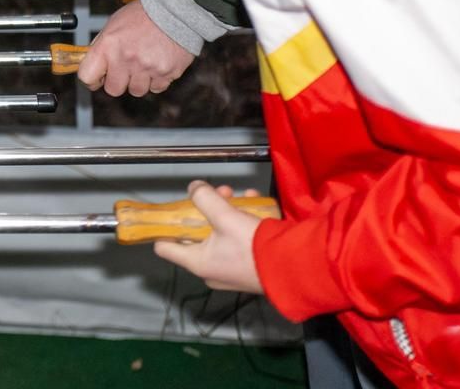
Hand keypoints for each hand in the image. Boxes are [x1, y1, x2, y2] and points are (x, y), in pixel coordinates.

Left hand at [79, 0, 195, 96]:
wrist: (174, 10)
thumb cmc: (144, 14)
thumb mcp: (114, 24)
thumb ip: (102, 45)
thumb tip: (93, 61)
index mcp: (108, 45)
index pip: (87, 76)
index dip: (92, 79)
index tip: (98, 78)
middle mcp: (126, 58)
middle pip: (113, 90)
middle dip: (117, 82)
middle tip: (124, 69)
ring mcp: (147, 67)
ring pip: (136, 91)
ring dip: (138, 81)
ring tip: (143, 64)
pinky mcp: (166, 72)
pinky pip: (156, 88)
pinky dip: (156, 80)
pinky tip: (156, 64)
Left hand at [153, 181, 267, 293]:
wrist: (295, 268)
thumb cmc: (253, 245)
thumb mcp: (225, 216)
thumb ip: (204, 199)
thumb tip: (194, 188)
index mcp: (197, 263)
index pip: (165, 248)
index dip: (165, 227)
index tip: (172, 211)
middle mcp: (210, 271)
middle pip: (197, 235)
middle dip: (207, 211)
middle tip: (221, 194)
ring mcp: (230, 272)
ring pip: (220, 235)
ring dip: (229, 213)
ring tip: (243, 196)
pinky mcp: (249, 269)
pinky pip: (239, 243)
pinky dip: (244, 224)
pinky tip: (257, 205)